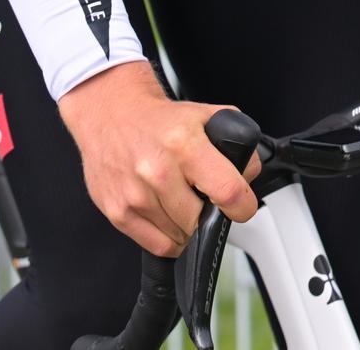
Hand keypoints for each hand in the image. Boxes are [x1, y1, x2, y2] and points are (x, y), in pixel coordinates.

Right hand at [56, 61, 262, 256]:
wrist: (111, 114)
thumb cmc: (159, 120)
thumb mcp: (206, 117)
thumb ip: (237, 144)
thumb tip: (248, 178)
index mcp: (184, 144)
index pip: (227, 192)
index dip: (243, 206)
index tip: (242, 206)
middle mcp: (157, 171)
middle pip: (202, 220)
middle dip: (210, 213)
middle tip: (203, 196)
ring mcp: (135, 195)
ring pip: (182, 237)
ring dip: (188, 225)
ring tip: (181, 199)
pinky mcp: (118, 212)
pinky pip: (159, 245)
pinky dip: (170, 237)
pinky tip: (168, 215)